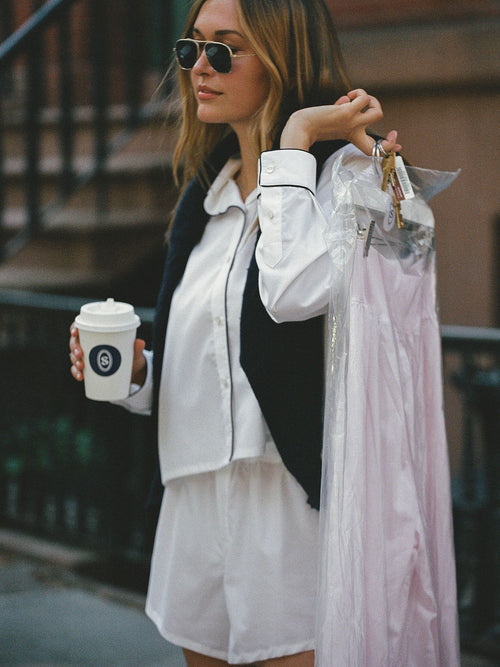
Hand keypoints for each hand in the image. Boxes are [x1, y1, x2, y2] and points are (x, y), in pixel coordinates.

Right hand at [69, 323, 147, 386]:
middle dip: (75, 347)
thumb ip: (136, 347)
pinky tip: (81, 377)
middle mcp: (89, 344)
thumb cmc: (131, 355)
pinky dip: (77, 373)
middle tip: (81, 354)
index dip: (75, 328)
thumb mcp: (134, 351)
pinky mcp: (88, 369)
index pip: (81, 327)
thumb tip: (140, 343)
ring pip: (74, 356)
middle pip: (74, 342)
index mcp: (97, 334)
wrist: (132, 371)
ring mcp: (87, 357)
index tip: (75, 332)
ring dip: (74, 361)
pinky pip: (77, 370)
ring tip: (81, 366)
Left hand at [280, 89, 401, 155]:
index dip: (390, 145)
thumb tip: (346, 99)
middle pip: (380, 120)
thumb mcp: (333, 124)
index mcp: (354, 137)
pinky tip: (348, 96)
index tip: (395, 138)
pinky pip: (364, 99)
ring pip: (377, 111)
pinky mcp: (348, 113)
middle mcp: (356, 131)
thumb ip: (342, 114)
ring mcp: (354, 123)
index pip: (376, 147)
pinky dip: (358, 93)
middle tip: (366, 102)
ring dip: (369, 98)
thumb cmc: (314, 127)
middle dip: (378, 107)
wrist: (302, 128)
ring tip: (353, 97)